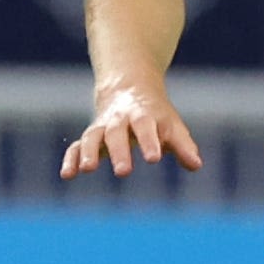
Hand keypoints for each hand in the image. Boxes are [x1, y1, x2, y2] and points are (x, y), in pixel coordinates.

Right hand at [62, 79, 200, 180]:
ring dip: (88, 153)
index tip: (154, 159)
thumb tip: (196, 165)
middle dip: (119, 152)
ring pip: (92, 137)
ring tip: (87, 170)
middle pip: (117, 134)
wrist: (128, 88)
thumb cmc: (156, 115)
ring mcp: (102, 128)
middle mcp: (119, 121)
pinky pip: (76, 146)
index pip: (146, 127)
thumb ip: (183, 145)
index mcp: (142, 115)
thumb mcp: (172, 126)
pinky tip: (67, 175)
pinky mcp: (90, 137)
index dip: (149, 142)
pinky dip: (70, 159)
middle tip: (123, 172)